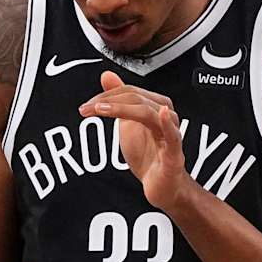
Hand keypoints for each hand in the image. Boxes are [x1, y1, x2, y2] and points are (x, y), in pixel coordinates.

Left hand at [79, 70, 191, 210]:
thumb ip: (118, 99)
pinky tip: (162, 113)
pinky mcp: (174, 155)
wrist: (160, 185)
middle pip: (137, 98)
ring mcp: (170, 135)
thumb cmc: (149, 155)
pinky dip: (168, 124)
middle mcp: (166, 116)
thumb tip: (107, 76)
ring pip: (148, 112)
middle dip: (108, 101)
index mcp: (154, 107)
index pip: (130, 91)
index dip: (107, 95)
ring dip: (122, 109)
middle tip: (87, 109)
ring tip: (101, 110)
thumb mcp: (127, 124)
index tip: (87, 105)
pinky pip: (174, 137)